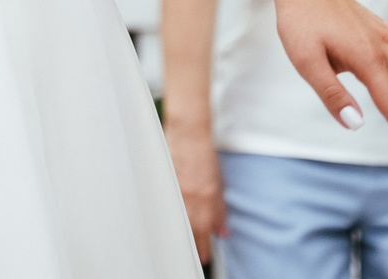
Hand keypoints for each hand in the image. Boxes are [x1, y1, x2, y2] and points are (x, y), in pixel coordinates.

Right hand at [165, 124, 224, 263]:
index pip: (205, 229)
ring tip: (185, 245)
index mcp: (207, 195)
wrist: (188, 131)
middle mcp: (191, 194)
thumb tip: (222, 231)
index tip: (205, 255)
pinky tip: (172, 223)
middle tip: (198, 255)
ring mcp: (176, 189)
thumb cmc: (204, 153)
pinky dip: (171, 217)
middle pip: (192, 228)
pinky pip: (168, 206)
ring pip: (179, 220)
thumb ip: (220, 208)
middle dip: (195, 245)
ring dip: (184, 234)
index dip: (205, 246)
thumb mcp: (219, 182)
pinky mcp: (164, 182)